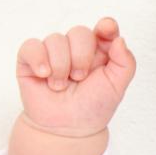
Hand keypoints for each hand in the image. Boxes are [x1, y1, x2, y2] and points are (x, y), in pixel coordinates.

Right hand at [15, 17, 136, 137]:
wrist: (67, 128)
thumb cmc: (93, 106)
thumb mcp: (117, 86)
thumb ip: (125, 62)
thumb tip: (119, 39)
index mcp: (100, 51)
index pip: (104, 28)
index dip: (106, 26)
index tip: (107, 29)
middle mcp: (76, 48)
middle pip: (79, 32)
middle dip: (81, 57)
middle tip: (80, 78)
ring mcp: (53, 52)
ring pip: (55, 39)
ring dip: (61, 66)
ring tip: (61, 86)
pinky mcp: (30, 60)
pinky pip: (31, 46)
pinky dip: (38, 59)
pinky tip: (44, 75)